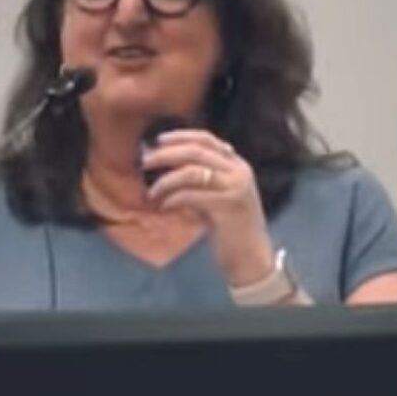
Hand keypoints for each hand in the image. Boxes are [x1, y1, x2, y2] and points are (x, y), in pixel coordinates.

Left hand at [142, 129, 274, 286]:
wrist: (252, 259)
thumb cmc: (230, 229)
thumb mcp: (218, 197)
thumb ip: (202, 180)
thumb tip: (166, 166)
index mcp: (238, 165)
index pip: (207, 140)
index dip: (181, 136)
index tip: (158, 140)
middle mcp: (239, 171)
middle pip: (196, 152)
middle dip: (166, 154)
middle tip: (145, 163)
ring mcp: (235, 188)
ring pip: (192, 172)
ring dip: (165, 181)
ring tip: (151, 192)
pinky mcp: (227, 207)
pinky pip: (191, 195)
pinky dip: (173, 199)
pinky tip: (163, 206)